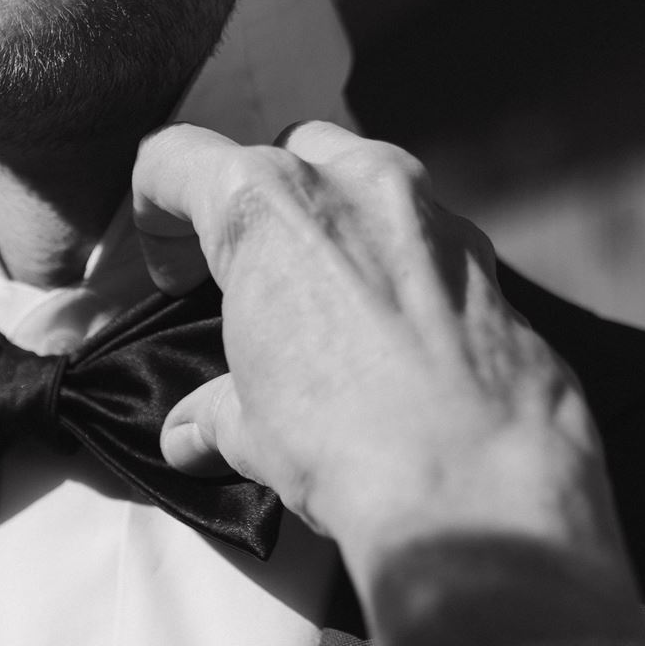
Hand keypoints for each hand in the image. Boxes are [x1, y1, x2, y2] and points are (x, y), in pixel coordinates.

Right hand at [131, 120, 625, 581]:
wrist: (477, 492)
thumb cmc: (343, 442)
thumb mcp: (248, 428)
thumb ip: (214, 410)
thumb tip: (190, 434)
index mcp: (265, 205)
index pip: (173, 159)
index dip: (152, 215)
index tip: (169, 277)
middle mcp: (354, 183)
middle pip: (282, 154)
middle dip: (260, 208)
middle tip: (248, 284)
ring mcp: (433, 214)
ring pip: (366, 181)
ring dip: (336, 228)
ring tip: (324, 309)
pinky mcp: (492, 262)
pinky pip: (427, 238)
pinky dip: (399, 271)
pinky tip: (391, 342)